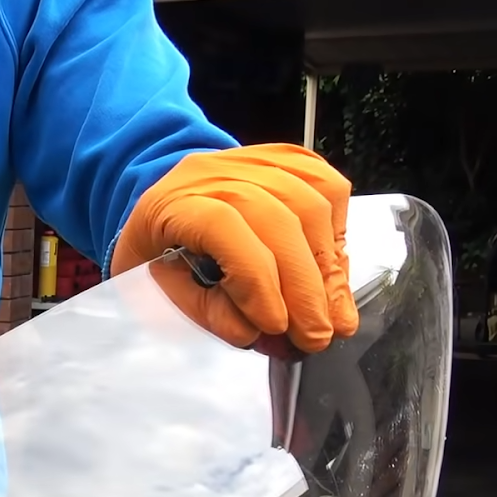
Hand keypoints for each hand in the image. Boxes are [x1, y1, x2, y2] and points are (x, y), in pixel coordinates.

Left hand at [111, 143, 358, 353]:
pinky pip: (328, 188)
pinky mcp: (289, 160)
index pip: (221, 227)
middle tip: (315, 335)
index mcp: (172, 202)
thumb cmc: (160, 249)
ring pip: (311, 205)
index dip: (255, 279)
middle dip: (305, 288)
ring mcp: (256, 162)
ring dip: (328, 268)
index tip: (275, 325)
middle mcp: (217, 173)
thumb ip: (203, 310)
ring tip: (333, 314)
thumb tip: (254, 332)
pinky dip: (337, 233)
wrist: (169, 203)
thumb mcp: (159, 289)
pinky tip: (334, 269)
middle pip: (277, 219)